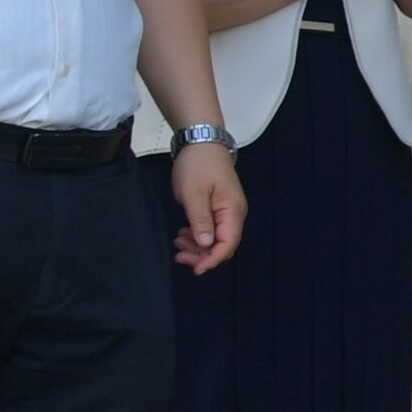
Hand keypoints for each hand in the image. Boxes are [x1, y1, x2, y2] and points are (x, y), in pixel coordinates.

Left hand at [168, 142, 245, 275]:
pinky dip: (198, 236)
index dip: (212, 259)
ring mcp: (227, 210)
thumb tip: (205, 244)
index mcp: (232, 211)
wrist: (201, 142)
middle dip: (202, 255)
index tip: (194, 269)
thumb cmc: (198, 165)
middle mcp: (234, 213)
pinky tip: (184, 234)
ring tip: (177, 243)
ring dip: (198, 246)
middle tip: (178, 255)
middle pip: (223, 245)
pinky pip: (212, 229)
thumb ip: (200, 220)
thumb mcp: (194, 193)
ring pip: (216, 239)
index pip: (227, 244)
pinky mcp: (218, 207)